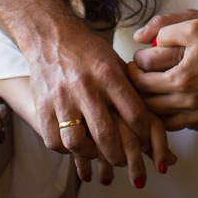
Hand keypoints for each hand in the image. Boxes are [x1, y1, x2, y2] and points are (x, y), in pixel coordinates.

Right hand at [23, 14, 174, 186]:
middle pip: (106, 135)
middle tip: (124, 161)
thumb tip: (154, 122)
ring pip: (77, 143)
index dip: (144, 134)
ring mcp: (61, 98)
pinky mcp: (43, 107)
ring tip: (99, 154)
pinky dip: (68, 150)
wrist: (51, 37)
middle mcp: (85, 87)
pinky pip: (55, 141)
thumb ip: (131, 89)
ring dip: (91, 155)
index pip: (134, 113)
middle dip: (120, 156)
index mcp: (108, 74)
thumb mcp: (116, 63)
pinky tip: (77, 146)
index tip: (146, 141)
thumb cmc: (89, 52)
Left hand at [130, 17, 197, 130]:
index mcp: (181, 79)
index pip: (142, 84)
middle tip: (137, 81)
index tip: (131, 67)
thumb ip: (165, 31)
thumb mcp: (194, 25)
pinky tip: (172, 103)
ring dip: (153, 109)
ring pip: (164, 121)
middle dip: (138, 93)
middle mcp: (189, 102)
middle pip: (150, 106)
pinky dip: (173, 117)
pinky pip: (183, 125)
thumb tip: (144, 40)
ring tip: (151, 94)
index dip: (132, 75)